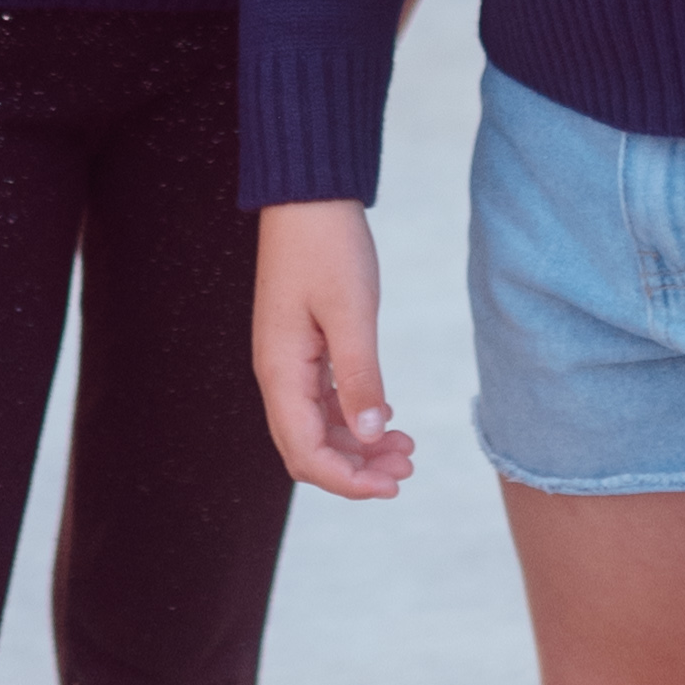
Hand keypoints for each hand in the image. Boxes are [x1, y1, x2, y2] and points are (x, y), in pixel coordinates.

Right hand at [254, 203, 409, 497]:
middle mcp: (277, 375)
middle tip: (407, 468)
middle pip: (308, 449)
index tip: (392, 485)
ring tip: (406, 448)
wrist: (309, 199)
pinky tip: (387, 420)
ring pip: (318, 429)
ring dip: (358, 447)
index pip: (305, 452)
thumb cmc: (327, 247)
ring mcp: (289, 363)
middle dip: (355, 470)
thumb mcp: (351, 313)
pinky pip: (324, 403)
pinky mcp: (303, 350)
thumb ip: (359, 377)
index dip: (347, 480)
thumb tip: (371, 434)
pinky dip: (354, 419)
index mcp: (280, 371)